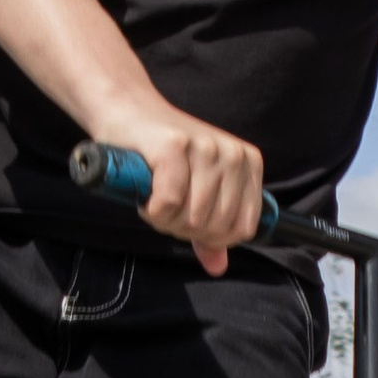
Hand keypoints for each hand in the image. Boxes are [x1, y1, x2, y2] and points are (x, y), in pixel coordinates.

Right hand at [104, 102, 263, 272]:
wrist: (128, 110)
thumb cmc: (163, 155)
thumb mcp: (197, 190)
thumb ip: (210, 230)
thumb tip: (218, 267)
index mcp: (249, 163)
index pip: (242, 228)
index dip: (210, 236)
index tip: (188, 219)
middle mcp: (233, 154)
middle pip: (214, 227)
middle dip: (183, 229)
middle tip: (165, 208)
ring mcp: (206, 147)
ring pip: (192, 218)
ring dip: (164, 220)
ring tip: (155, 198)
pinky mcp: (175, 146)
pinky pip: (168, 203)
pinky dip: (151, 209)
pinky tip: (145, 193)